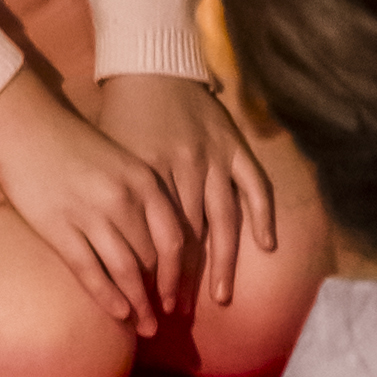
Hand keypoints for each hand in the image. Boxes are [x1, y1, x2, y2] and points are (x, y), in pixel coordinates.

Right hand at [0, 65, 187, 327]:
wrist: (27, 129)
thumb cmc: (76, 147)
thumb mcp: (124, 163)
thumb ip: (145, 197)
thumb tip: (162, 243)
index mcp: (145, 180)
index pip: (177, 237)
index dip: (183, 272)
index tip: (185, 294)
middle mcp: (124, 199)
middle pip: (154, 258)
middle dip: (164, 292)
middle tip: (170, 316)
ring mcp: (91, 215)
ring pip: (126, 271)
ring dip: (140, 304)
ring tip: (147, 327)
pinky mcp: (60, 228)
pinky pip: (90, 271)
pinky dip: (107, 297)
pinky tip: (118, 314)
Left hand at [94, 72, 277, 314]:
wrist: (149, 65)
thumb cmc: (120, 116)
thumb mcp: (111, 159)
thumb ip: (119, 202)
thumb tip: (111, 255)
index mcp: (149, 174)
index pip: (157, 237)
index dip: (155, 275)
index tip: (151, 304)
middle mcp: (185, 168)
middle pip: (189, 236)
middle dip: (184, 278)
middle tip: (180, 311)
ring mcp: (215, 157)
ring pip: (223, 219)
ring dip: (221, 261)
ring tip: (220, 297)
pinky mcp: (235, 145)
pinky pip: (255, 185)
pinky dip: (262, 215)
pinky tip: (266, 246)